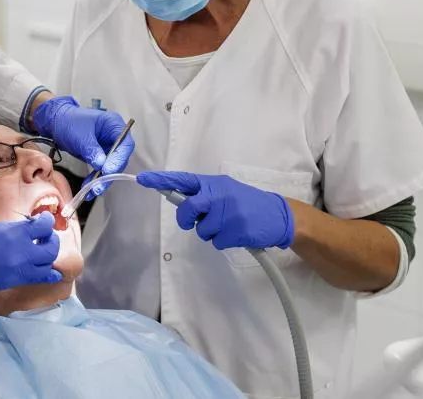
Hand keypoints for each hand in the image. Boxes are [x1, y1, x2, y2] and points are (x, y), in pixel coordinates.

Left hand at [32, 96, 134, 199]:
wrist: (55, 123)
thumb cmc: (68, 122)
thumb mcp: (80, 136)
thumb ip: (92, 150)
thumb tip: (101, 165)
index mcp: (114, 125)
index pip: (125, 144)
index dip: (118, 159)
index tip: (108, 170)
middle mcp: (114, 136)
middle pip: (119, 158)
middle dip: (109, 173)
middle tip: (99, 185)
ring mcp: (107, 146)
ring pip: (111, 167)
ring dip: (102, 180)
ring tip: (92, 190)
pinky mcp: (100, 155)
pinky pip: (101, 169)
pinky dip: (95, 179)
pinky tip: (89, 188)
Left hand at [136, 171, 294, 249]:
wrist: (279, 215)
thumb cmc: (247, 203)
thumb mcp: (226, 190)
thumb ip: (203, 194)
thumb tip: (178, 200)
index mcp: (213, 183)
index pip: (183, 180)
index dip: (162, 181)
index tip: (143, 180)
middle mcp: (219, 194)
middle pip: (188, 209)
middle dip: (187, 219)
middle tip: (194, 222)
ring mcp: (228, 213)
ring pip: (202, 230)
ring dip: (211, 232)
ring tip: (228, 225)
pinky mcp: (237, 230)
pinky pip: (216, 242)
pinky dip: (224, 241)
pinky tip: (236, 234)